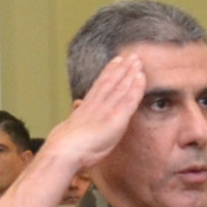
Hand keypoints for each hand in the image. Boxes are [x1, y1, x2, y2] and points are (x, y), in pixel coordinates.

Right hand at [50, 54, 149, 173]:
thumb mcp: (70, 127)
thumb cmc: (65, 147)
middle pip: (111, 81)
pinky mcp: (116, 119)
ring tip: (137, 60)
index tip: (116, 61)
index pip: (99, 86)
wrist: (64, 151)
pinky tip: (142, 77)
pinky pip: (130, 100)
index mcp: (85, 108)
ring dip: (130, 72)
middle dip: (121, 67)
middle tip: (131, 55)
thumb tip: (77, 104)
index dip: (109, 72)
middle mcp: (96, 105)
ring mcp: (107, 110)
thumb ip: (77, 114)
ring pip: (121, 86)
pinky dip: (136, 87)